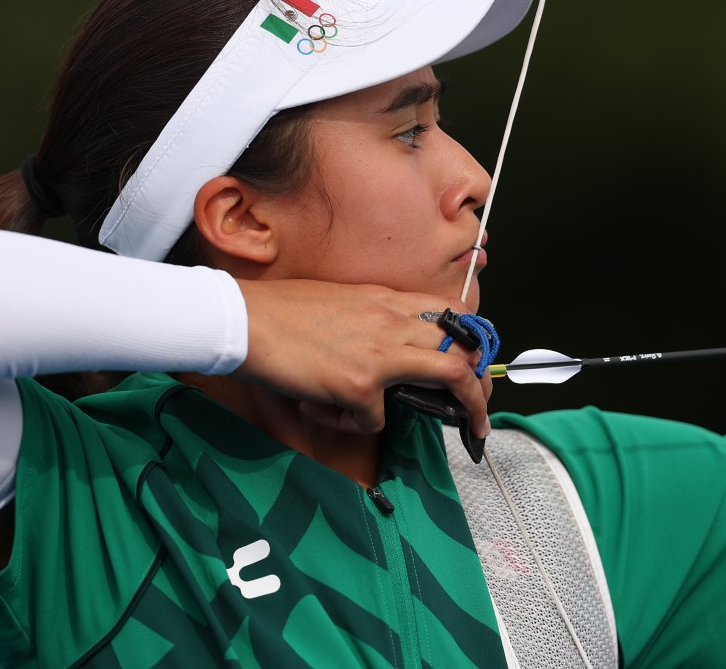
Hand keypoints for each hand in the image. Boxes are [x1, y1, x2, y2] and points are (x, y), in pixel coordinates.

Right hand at [232, 279, 491, 438]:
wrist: (241, 319)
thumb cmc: (278, 310)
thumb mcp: (338, 301)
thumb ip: (369, 319)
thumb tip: (382, 349)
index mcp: (385, 299)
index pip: (452, 312)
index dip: (472, 339)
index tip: (474, 359)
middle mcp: (391, 321)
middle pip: (464, 346)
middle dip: (483, 378)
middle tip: (482, 402)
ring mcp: (378, 353)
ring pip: (451, 376)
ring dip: (468, 406)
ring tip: (471, 426)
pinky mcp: (357, 386)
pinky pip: (376, 419)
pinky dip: (357, 424)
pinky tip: (328, 412)